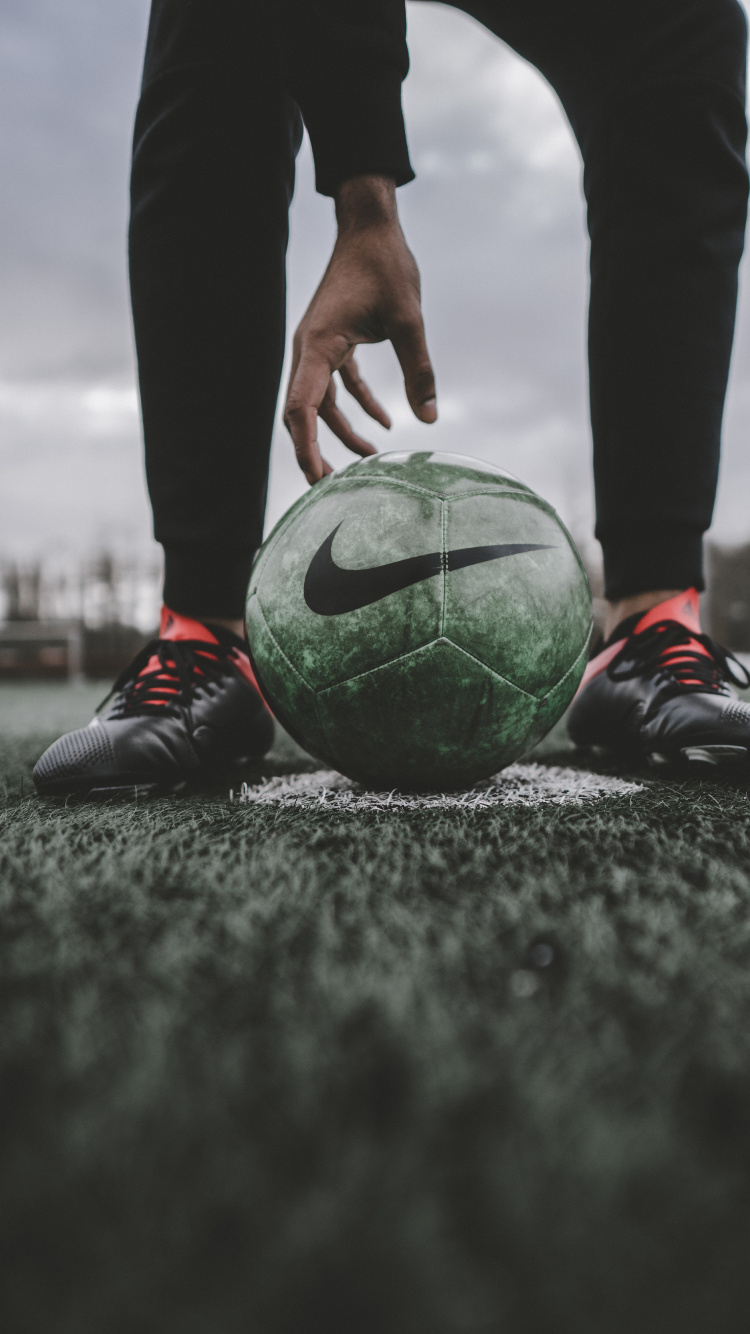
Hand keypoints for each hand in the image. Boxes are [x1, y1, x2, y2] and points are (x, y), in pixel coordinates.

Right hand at [284, 175, 436, 483]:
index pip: (302, 408)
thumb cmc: (385, 265)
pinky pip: (339, 384)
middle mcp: (310, 349)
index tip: (317, 478)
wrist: (371, 225)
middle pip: (303, 412)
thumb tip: (429, 418)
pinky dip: (358, 404)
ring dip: (342, 431)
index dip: (306, 447)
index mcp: (318, 345)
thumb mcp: (409, 319)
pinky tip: (385, 423)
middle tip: (329, 489)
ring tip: (371, 461)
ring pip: (322, 402)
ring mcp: (320, 346)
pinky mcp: (334, 341)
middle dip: (315, 451)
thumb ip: (419, 369)